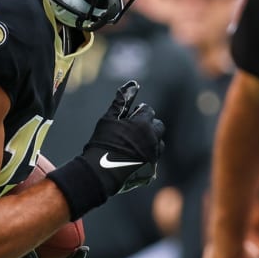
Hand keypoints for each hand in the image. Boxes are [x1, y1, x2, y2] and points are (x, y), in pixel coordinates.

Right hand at [48, 80, 164, 216]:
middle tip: (133, 132)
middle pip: (158, 127)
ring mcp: (153, 156)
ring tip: (133, 146)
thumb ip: (122, 101)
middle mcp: (152, 139)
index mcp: (143, 124)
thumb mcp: (109, 119)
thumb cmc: (102, 143)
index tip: (129, 119)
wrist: (99, 173)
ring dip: (150, 142)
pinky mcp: (151, 170)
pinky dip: (146, 158)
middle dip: (148, 126)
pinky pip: (153, 160)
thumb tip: (132, 84)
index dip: (138, 114)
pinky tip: (132, 160)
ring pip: (158, 144)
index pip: (148, 111)